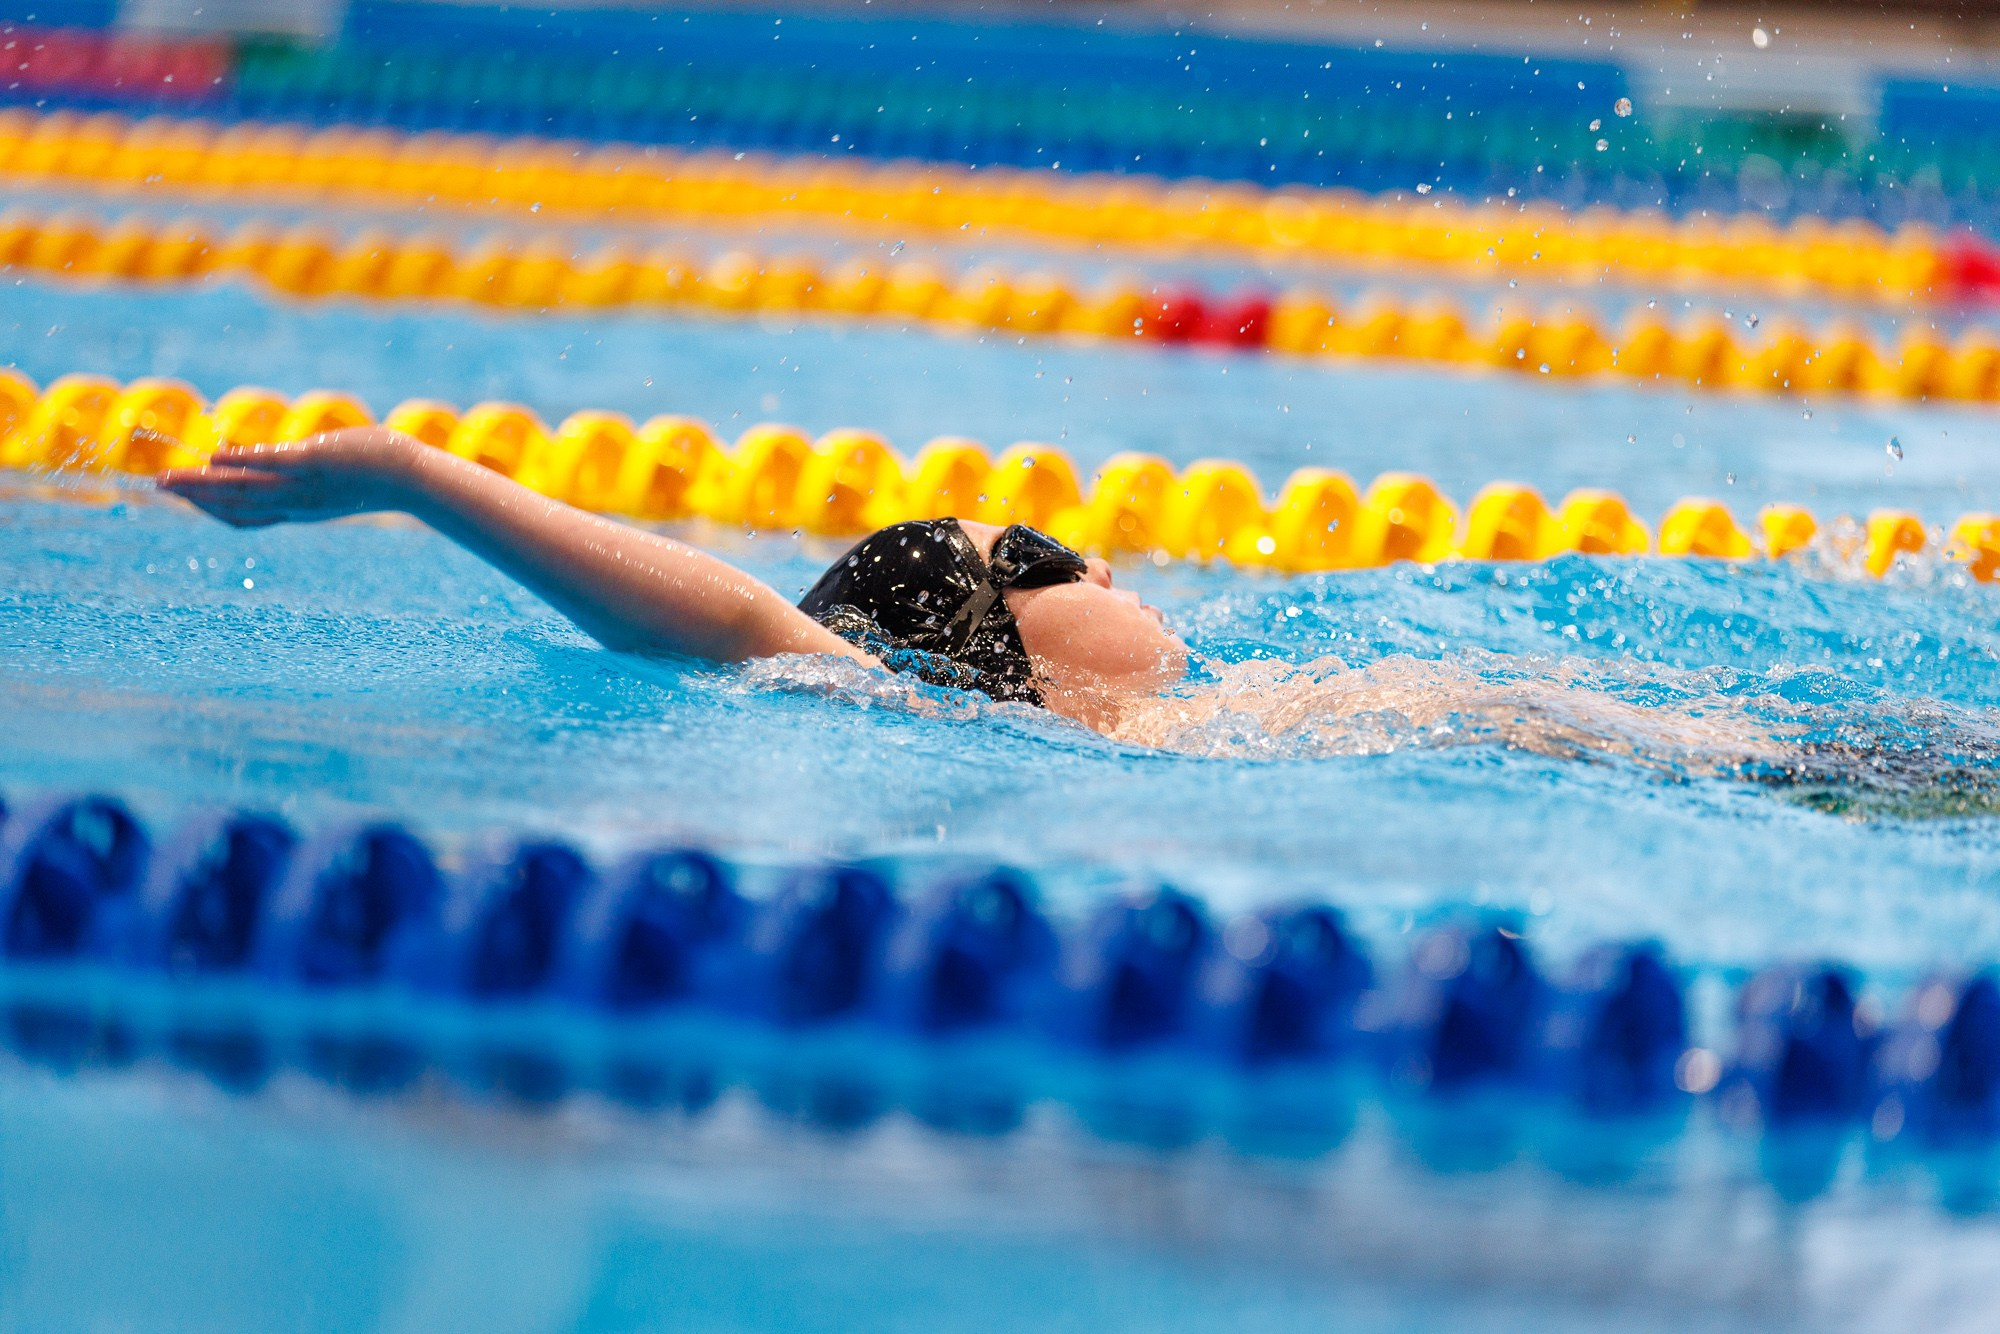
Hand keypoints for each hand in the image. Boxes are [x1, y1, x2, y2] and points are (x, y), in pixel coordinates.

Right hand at [157, 428, 421, 527]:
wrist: (413, 478)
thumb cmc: (378, 474)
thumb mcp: (333, 481)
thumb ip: (305, 476)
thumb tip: (288, 461)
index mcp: (298, 510)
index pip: (245, 517)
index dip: (211, 509)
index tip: (185, 498)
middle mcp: (295, 504)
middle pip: (234, 506)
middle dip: (193, 498)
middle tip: (157, 486)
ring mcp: (304, 485)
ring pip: (244, 490)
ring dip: (203, 484)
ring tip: (169, 478)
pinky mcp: (316, 462)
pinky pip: (272, 465)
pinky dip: (242, 463)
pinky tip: (215, 456)